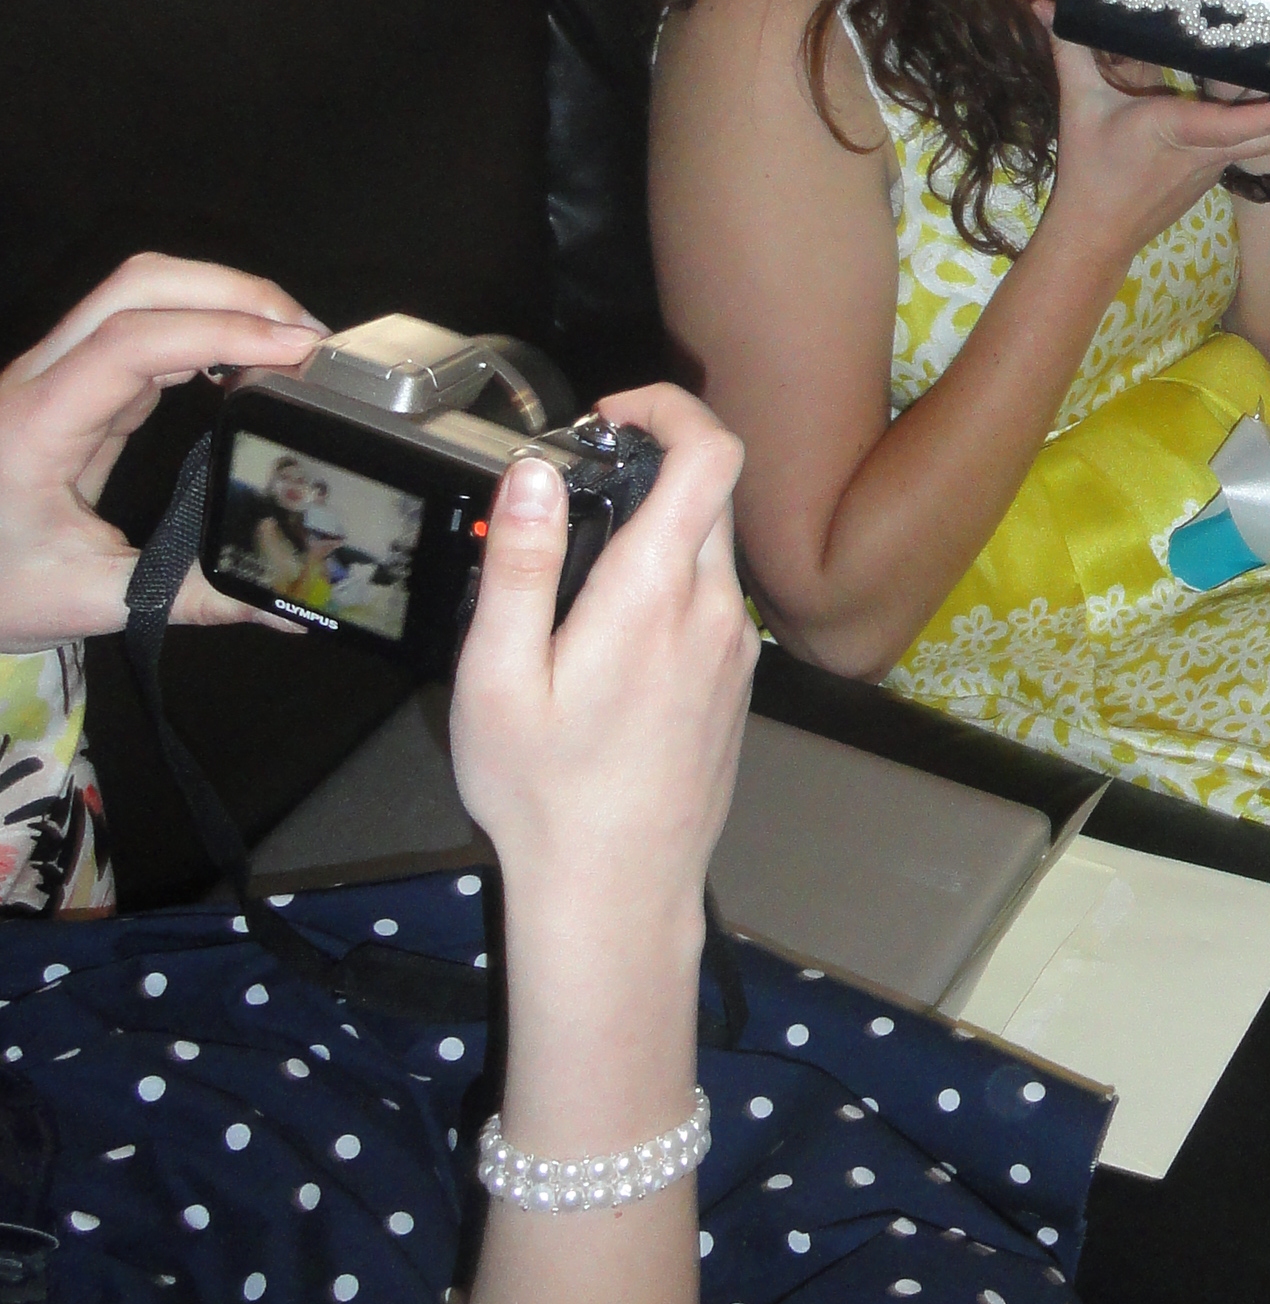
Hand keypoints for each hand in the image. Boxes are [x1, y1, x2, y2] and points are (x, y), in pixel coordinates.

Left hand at [0, 255, 326, 651]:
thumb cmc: (1, 590)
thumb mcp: (93, 600)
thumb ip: (193, 597)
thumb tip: (285, 610)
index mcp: (36, 425)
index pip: (132, 341)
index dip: (220, 330)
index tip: (295, 350)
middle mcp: (39, 380)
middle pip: (138, 284)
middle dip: (232, 290)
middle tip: (306, 334)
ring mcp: (56, 372)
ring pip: (140, 292)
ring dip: (221, 298)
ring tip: (289, 342)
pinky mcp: (76, 381)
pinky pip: (143, 327)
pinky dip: (204, 326)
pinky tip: (247, 362)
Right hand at [450, 384, 755, 936]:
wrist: (617, 895)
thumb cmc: (546, 796)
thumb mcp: (498, 677)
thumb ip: (521, 562)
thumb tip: (538, 472)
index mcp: (654, 594)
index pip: (710, 452)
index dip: (669, 408)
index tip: (611, 417)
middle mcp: (714, 611)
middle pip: (706, 495)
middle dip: (646, 474)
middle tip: (572, 507)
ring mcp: (735, 651)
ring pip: (708, 552)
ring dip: (654, 540)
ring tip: (576, 595)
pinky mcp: (737, 686)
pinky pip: (711, 606)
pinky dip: (668, 593)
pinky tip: (608, 651)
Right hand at [1040, 3, 1269, 262]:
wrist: (1098, 233)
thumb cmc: (1091, 168)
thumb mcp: (1080, 105)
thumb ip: (1069, 50)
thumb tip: (1044, 3)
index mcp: (1179, 132)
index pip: (1232, 125)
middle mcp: (1209, 150)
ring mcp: (1218, 164)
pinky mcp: (1218, 169)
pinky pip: (1261, 147)